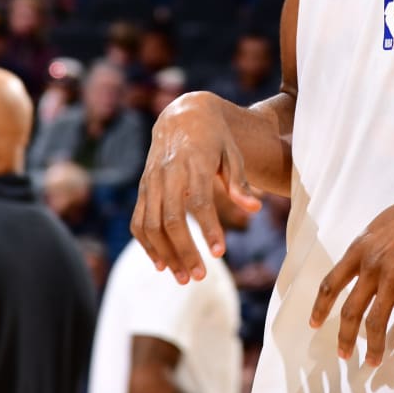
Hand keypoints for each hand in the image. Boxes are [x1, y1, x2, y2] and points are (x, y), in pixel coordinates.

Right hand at [131, 93, 261, 284]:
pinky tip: (160, 263)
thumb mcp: (233, 153)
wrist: (182, 115)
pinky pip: (138, 220)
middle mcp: (169, 173)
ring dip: (165, 254)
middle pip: (171, 219)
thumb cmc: (215, 138)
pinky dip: (146, 244)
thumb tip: (255, 209)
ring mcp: (151, 181)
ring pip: (151, 224)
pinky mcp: (143, 187)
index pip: (199, 201)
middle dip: (184, 251)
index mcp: (195, 163)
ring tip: (183, 277)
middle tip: (200, 276)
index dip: (208, 228)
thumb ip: (240, 182)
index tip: (220, 253)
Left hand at [309, 166, 393, 366]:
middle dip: (344, 336)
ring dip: (372, 347)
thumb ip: (373, 245)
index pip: (332, 283)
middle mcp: (371, 266)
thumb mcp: (385, 223)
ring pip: (375, 323)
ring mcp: (393, 278)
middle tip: (342, 354)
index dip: (321, 306)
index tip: (314, 322)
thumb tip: (368, 260)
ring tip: (373, 363)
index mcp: (361, 248)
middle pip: (350, 310)